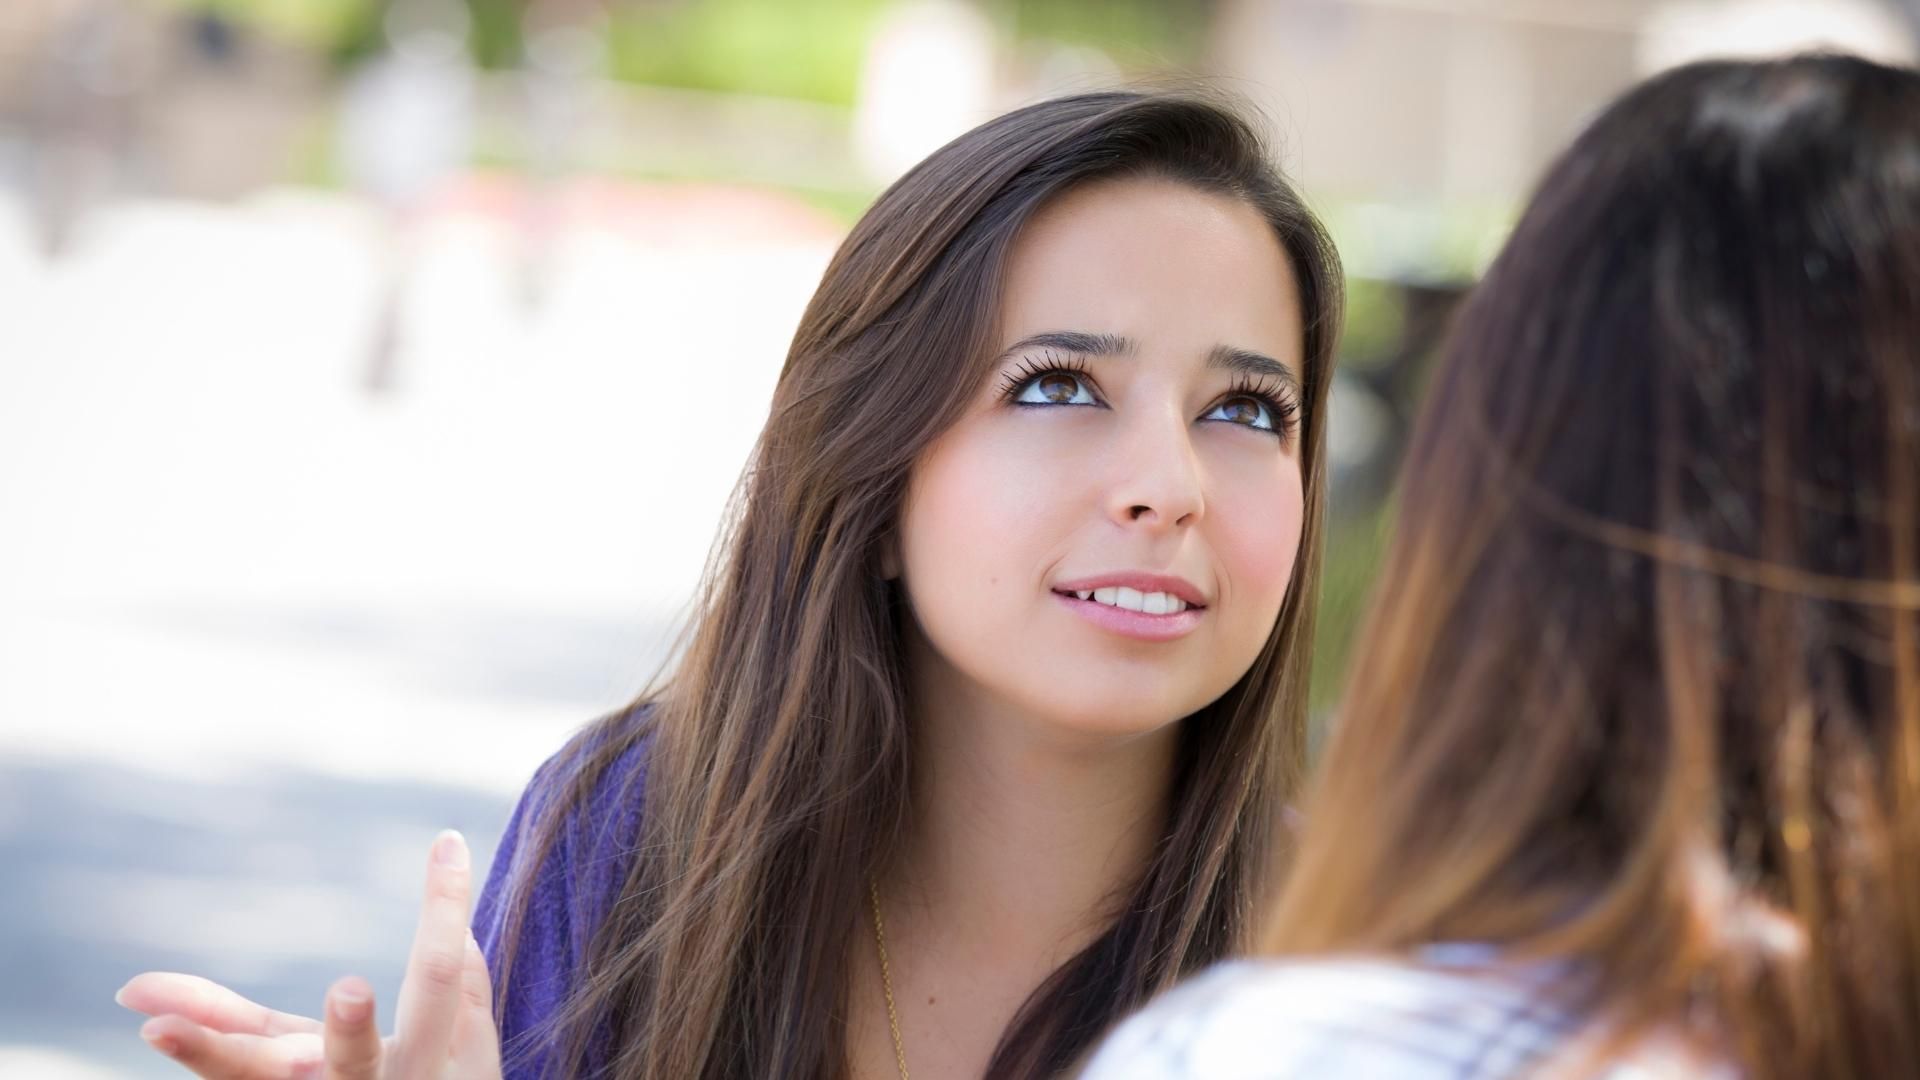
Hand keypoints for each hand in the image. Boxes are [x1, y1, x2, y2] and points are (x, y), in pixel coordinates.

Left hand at [117, 830, 501, 1078]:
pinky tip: (148, 998)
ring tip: (158, 1019)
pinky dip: (196, 1037)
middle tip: (349, 989)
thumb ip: (462, 993)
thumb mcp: (471, 1056)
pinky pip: (229, 1071)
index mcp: (430, 1063)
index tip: (446, 842)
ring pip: (259, 1075)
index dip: (446, 911)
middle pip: (352, 1060)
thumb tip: (460, 927)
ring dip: (208, 1047)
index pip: (440, 980)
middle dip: (351, 1030)